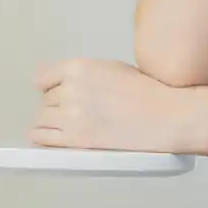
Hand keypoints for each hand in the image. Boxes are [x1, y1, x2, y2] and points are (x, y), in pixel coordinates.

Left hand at [29, 55, 190, 153]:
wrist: (165, 117)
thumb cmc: (146, 93)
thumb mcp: (111, 68)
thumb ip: (82, 74)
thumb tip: (60, 81)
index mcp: (79, 68)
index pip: (44, 78)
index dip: (50, 88)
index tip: (55, 94)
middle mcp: (71, 90)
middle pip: (46, 100)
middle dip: (57, 106)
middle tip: (77, 113)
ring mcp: (71, 115)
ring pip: (43, 119)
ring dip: (53, 123)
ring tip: (71, 126)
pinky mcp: (75, 139)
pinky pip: (42, 137)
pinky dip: (43, 137)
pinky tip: (52, 137)